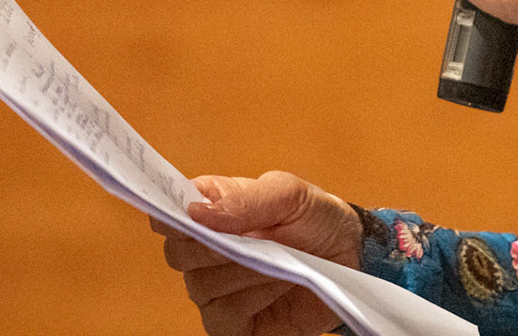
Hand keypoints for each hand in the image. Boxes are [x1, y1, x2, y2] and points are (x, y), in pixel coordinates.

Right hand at [152, 171, 363, 335]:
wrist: (350, 257)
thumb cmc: (315, 219)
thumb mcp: (290, 195)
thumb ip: (245, 200)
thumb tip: (195, 212)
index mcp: (209, 209)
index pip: (167, 212)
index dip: (167, 213)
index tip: (186, 214)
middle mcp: (204, 251)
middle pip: (178, 253)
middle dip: (215, 246)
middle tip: (255, 238)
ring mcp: (214, 290)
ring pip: (202, 286)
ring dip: (246, 271)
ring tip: (282, 259)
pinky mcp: (232, 324)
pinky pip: (223, 317)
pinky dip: (253, 299)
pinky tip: (279, 283)